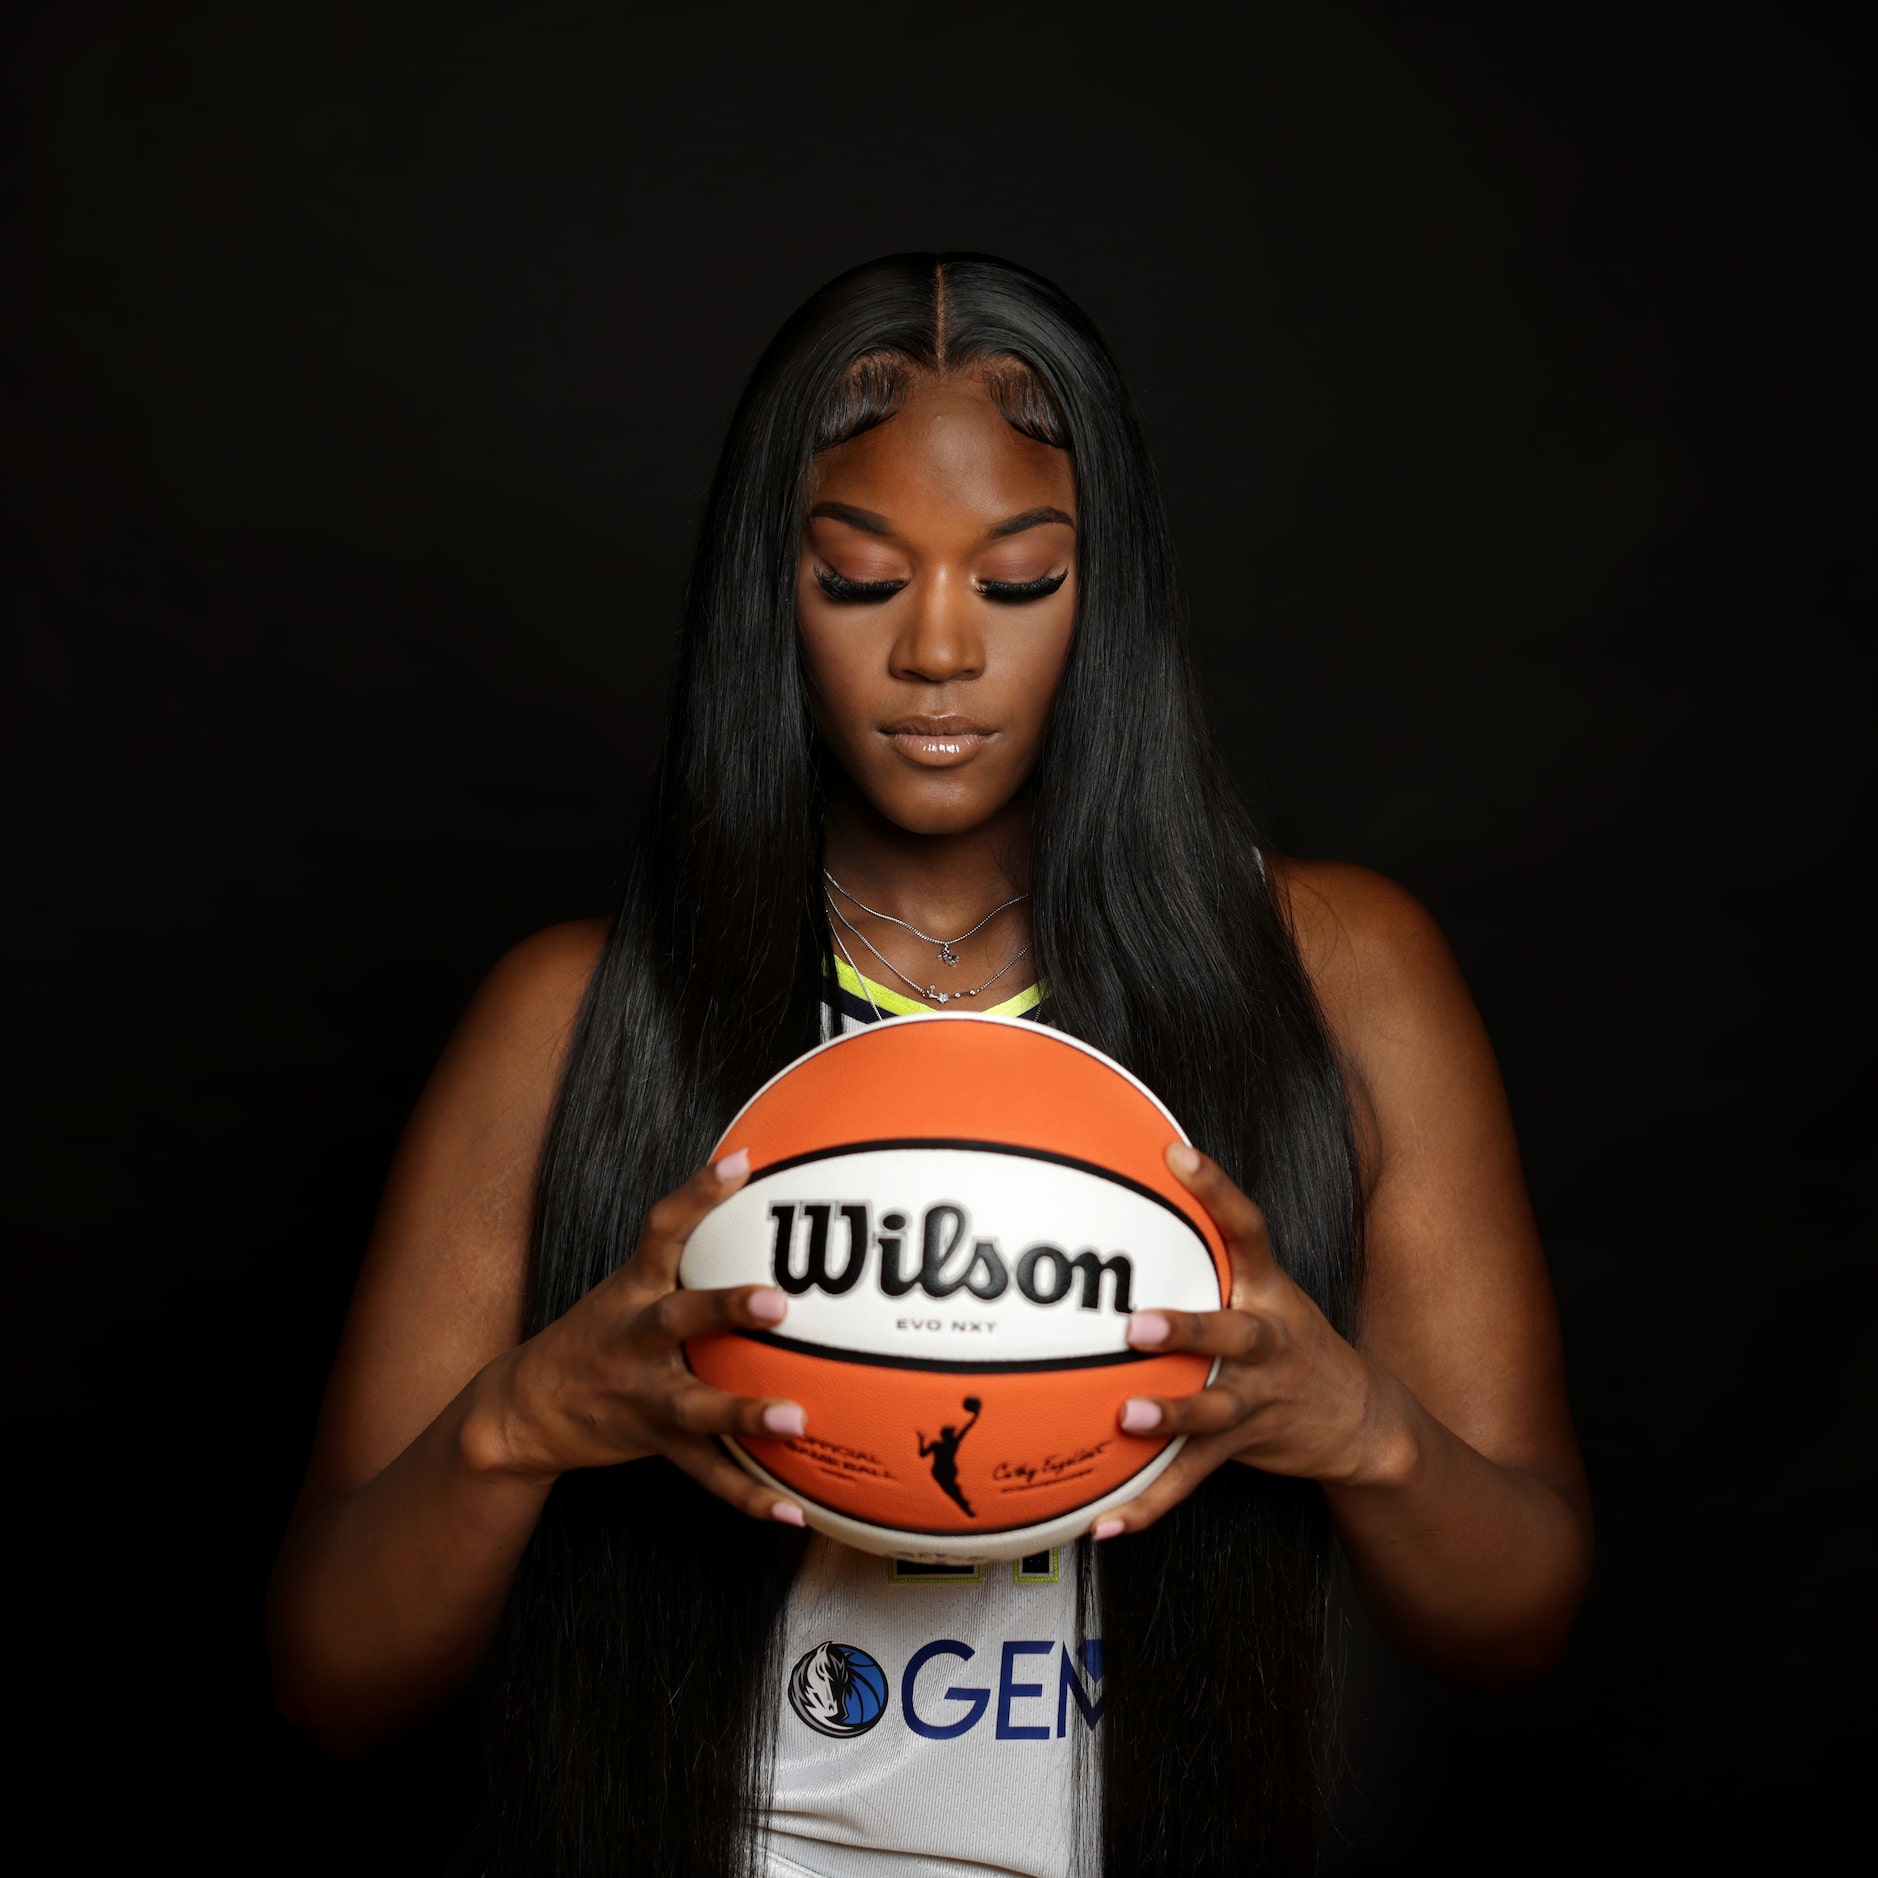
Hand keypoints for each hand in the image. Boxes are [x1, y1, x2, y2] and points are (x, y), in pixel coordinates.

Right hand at [486, 1148, 808, 1525]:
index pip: (663, 1229)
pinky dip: (748, 1495)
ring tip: (795, 1419)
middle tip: (778, 1304)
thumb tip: (761, 1179)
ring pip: (694, 1405)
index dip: (698, 1194)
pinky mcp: (655, 1443)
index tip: (741, 1163)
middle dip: (724, 1309)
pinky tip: (793, 1513)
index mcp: (634, 1290)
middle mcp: (637, 1338)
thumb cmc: (600, 1334)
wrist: (525, 1407)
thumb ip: (689, 1246)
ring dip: (743, 1413)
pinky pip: (706, 1474)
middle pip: (678, 1318)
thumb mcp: (630, 1281)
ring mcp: (644, 1395)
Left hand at [1090, 1143, 1395, 1538]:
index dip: (1216, 1189)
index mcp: (1267, 1291)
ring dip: (1170, 1417)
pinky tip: (1105, 1522)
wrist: (1362, 1419)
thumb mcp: (1265, 1288)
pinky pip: (1191, 1476)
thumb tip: (1124, 1192)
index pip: (1247, 1227)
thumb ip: (1206, 1249)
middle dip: (1187, 1328)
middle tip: (1137, 1323)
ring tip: (1126, 1418)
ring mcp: (1257, 1398)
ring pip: (1213, 1409)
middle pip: (1231, 1332)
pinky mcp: (1243, 1445)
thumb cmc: (1288, 1340)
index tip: (1177, 1155)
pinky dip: (1148, 1501)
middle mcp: (1266, 1341)